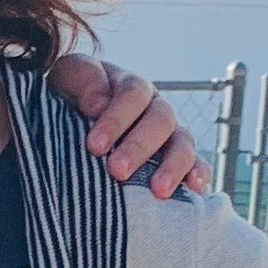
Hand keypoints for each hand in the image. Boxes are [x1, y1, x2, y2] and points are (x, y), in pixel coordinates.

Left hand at [45, 55, 209, 198]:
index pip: (133, 94)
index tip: (94, 146)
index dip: (116, 119)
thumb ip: (83, 82)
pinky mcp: (175, 158)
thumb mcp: (69, 77)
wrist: (72, 113)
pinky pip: (196, 164)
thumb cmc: (70, 95)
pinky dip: (199, 174)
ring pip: (183, 143)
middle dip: (139, 147)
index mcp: (131, 87)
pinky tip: (196, 189)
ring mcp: (168, 134)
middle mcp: (154, 108)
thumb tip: (98, 105)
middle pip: (160, 120)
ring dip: (173, 166)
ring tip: (158, 190)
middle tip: (117, 171)